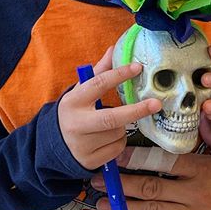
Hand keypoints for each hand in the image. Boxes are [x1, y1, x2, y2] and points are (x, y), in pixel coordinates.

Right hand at [58, 46, 161, 169]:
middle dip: (136, 111)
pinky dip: (119, 141)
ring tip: (109, 125)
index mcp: (73, 101)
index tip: (138, 67)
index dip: (119, 75)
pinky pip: (118, 148)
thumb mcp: (81, 92)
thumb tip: (114, 48)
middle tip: (156, 104)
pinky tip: (106, 139)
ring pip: (118, 132)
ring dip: (123, 127)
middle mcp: (76, 124)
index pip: (98, 84)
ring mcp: (83, 144)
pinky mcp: (91, 160)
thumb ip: (99, 72)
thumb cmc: (75, 112)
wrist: (53, 147)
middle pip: (111, 118)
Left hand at [93, 146, 210, 209]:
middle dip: (119, 184)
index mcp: (204, 169)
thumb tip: (202, 116)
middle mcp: (195, 193)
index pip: (163, 162)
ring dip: (123, 207)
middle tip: (97, 180)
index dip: (135, 159)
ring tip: (102, 202)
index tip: (117, 156)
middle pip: (149, 187)